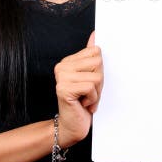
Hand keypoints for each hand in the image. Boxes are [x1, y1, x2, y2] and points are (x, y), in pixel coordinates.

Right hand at [54, 31, 103, 146]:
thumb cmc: (82, 103)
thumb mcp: (90, 77)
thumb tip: (94, 35)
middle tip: (89, 93)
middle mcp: (62, 67)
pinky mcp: (64, 89)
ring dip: (96, 92)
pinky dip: (92, 99)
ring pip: (96, 76)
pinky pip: (91, 87)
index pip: (96, 52)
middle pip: (98, 62)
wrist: (72, 126)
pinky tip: (83, 104)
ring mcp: (61, 77)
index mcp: (68, 61)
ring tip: (86, 99)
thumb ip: (90, 56)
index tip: (91, 83)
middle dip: (100, 81)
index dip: (99, 70)